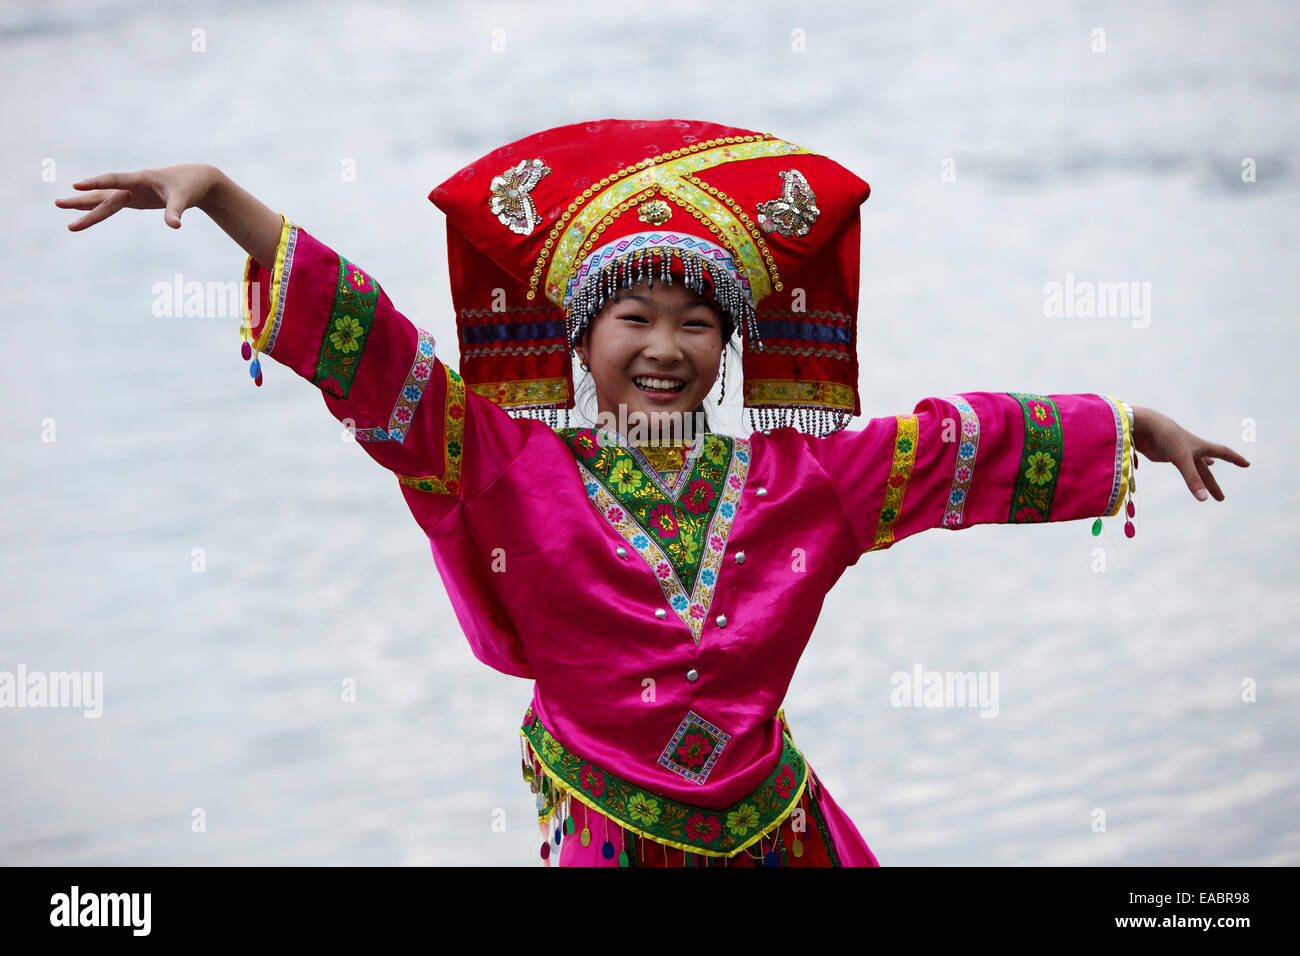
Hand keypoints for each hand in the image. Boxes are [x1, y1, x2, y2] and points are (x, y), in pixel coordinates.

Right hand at [54, 163, 217, 231]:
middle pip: (103, 193)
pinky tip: (82, 212)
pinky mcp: (134, 198)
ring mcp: (131, 191)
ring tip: (62, 207)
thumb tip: (175, 226)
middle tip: (58, 204)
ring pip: (104, 199)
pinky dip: (97, 208)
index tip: (76, 186)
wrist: (197, 179)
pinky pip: (112, 204)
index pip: (115, 181)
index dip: (96, 183)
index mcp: (141, 179)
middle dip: (82, 199)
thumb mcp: (184, 198)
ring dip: (84, 204)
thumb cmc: (189, 186)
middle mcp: (132, 184)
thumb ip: (176, 211)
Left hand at [1131, 405, 1250, 501]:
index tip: (1247, 464)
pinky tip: (1183, 465)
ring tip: (1208, 483)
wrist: (1142, 425)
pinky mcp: (1163, 454)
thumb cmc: (1165, 437)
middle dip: (1212, 484)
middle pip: (1205, 470)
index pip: (1223, 452)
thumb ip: (1192, 479)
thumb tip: (1203, 499)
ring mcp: (1177, 452)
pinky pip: (1177, 464)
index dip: (1235, 458)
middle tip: (1220, 498)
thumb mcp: (1182, 458)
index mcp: (1200, 446)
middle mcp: (1190, 449)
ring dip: (1199, 476)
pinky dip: (1183, 468)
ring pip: (1192, 468)